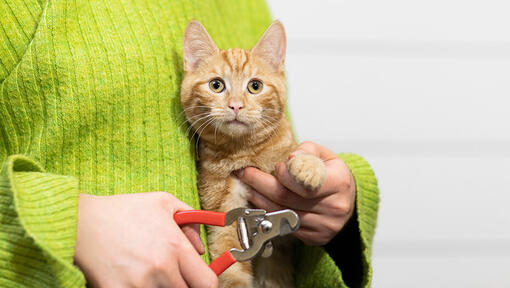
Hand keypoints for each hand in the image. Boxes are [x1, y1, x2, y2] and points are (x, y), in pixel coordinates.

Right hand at [74, 192, 217, 287]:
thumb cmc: (124, 210)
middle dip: (184, 285)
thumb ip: (191, 221)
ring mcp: (138, 284)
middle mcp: (161, 268)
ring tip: (150, 273)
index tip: (199, 280)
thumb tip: (201, 249)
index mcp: (175, 247)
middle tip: (173, 275)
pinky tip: (133, 278)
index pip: (207, 283)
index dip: (206, 284)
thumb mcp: (164, 202)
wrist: (82, 223)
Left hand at [237, 142, 355, 245]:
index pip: (302, 181)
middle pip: (286, 198)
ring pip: (282, 214)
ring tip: (249, 188)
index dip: (282, 174)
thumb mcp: (324, 155)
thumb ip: (307, 150)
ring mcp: (325, 226)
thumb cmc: (331, 175)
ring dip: (260, 201)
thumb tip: (292, 156)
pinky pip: (285, 227)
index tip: (273, 166)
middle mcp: (334, 207)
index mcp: (338, 182)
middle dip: (260, 185)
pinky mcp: (316, 238)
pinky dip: (270, 215)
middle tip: (245, 174)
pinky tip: (261, 203)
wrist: (347, 199)